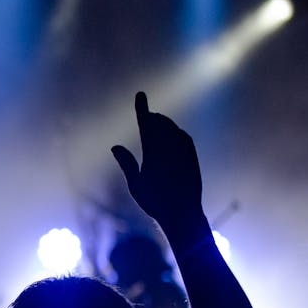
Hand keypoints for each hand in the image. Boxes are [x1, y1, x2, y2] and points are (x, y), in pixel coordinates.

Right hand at [112, 92, 204, 230]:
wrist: (184, 214)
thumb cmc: (155, 202)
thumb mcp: (135, 184)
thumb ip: (126, 163)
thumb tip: (115, 146)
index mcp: (153, 153)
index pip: (146, 124)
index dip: (142, 108)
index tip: (140, 94)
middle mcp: (170, 149)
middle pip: (160, 124)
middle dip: (153, 118)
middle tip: (148, 114)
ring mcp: (183, 152)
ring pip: (173, 129)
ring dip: (165, 124)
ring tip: (159, 123)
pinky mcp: (192, 157)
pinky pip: (184, 137)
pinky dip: (176, 132)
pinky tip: (174, 135)